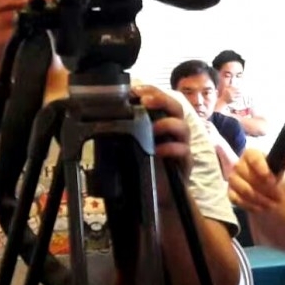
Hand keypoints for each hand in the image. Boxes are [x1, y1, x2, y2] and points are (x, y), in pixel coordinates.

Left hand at [133, 87, 193, 206]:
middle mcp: (173, 130)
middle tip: (145, 101)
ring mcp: (181, 145)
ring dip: (167, 124)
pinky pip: (184, 151)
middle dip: (161, 100)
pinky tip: (158, 151)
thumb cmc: (142, 168)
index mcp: (159, 122)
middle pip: (175, 107)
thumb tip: (99, 119)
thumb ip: (122, 133)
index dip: (151, 91)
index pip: (159, 99)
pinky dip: (171, 148)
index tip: (135, 90)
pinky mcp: (185, 163)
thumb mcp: (128, 147)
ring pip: (183, 127)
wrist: (155, 195)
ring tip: (153, 128)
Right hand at [230, 149, 284, 214]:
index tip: (273, 181)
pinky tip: (262, 208)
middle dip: (266, 189)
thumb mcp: (276, 165)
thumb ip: (282, 164)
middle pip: (249, 177)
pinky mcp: (230, 192)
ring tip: (273, 205)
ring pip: (245, 191)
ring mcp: (232, 179)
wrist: (257, 178)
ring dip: (260, 200)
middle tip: (279, 197)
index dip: (264, 170)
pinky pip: (238, 200)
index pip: (254, 160)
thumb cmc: (268, 170)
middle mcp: (238, 165)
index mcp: (250, 154)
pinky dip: (251, 206)